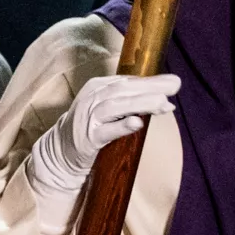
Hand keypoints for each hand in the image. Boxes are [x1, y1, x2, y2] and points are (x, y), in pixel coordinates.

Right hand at [26, 71, 178, 199]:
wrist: (60, 152)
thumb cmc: (91, 127)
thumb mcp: (107, 108)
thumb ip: (131, 102)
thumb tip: (165, 101)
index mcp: (97, 87)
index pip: (127, 81)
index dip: (151, 82)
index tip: (173, 83)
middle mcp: (92, 99)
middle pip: (123, 90)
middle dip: (150, 87)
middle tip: (174, 86)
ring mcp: (88, 118)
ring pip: (116, 106)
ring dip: (140, 103)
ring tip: (162, 103)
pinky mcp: (87, 138)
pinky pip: (106, 131)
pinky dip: (121, 126)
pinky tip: (136, 123)